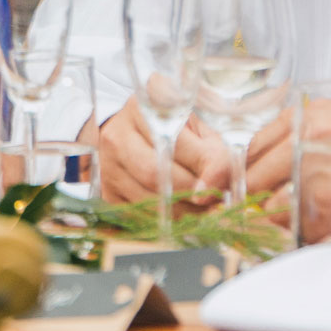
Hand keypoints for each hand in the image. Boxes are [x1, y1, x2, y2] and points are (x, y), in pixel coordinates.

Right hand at [98, 96, 230, 203]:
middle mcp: (117, 135)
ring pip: (148, 200)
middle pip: (156, 175)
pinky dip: (167, 221)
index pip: (176, 144)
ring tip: (204, 208)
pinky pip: (140, 215)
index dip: (204, 168)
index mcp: (143, 108)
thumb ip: (213, 152)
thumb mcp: (197, 127)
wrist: (134, 133)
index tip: (223, 185)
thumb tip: (222, 184)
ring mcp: (108, 165)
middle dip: (192, 193)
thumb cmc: (174, 128)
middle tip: (216, 200)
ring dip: (184, 212)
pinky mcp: (107, 192)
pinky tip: (183, 213)